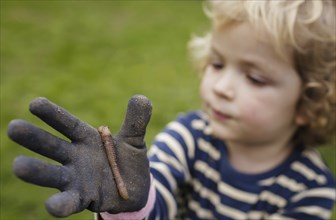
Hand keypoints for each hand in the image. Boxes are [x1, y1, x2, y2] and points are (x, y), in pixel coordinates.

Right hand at [7, 95, 151, 216]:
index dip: (52, 114)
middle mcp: (76, 157)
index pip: (67, 124)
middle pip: (52, 146)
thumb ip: (136, 121)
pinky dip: (60, 205)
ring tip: (18, 166)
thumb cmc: (129, 161)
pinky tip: (51, 205)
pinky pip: (69, 202)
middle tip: (13, 128)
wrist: (135, 189)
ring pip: (53, 174)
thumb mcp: (135, 139)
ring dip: (36, 171)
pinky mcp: (84, 198)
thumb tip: (142, 98)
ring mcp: (77, 179)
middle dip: (34, 138)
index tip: (34, 103)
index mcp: (86, 138)